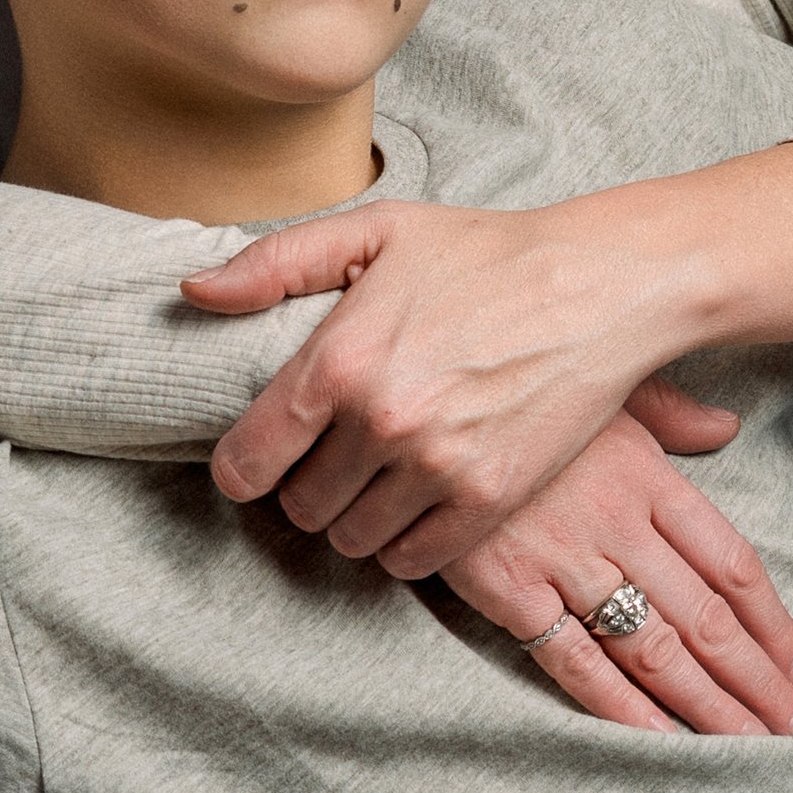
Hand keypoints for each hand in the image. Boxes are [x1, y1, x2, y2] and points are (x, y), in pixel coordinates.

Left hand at [188, 194, 696, 571]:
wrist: (598, 286)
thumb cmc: (485, 253)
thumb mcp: (375, 231)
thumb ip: (275, 264)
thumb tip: (193, 291)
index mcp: (339, 360)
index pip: (246, 463)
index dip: (243, 467)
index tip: (262, 458)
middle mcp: (381, 422)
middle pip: (298, 508)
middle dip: (304, 487)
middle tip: (331, 458)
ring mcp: (437, 467)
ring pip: (351, 540)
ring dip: (354, 518)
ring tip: (376, 479)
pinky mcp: (488, 499)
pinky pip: (413, 561)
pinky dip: (405, 543)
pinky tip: (416, 503)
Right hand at [442, 390, 792, 737]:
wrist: (420, 399)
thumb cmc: (515, 386)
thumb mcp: (604, 382)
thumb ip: (671, 414)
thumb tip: (727, 428)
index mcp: (649, 477)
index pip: (731, 564)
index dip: (774, 623)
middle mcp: (618, 525)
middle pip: (706, 618)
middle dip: (758, 683)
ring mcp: (564, 561)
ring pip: (654, 648)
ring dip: (709, 706)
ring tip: (753, 752)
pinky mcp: (508, 590)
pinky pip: (574, 660)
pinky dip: (620, 707)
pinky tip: (660, 741)